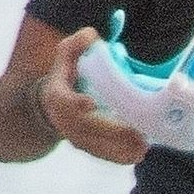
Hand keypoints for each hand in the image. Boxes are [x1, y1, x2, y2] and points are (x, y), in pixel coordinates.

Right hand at [37, 27, 147, 164]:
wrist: (50, 107)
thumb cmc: (64, 76)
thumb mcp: (65, 54)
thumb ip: (77, 43)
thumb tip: (92, 37)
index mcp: (58, 96)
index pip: (65, 101)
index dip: (76, 103)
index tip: (90, 102)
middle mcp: (64, 121)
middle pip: (88, 128)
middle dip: (112, 131)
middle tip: (137, 132)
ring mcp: (75, 137)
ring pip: (97, 146)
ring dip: (120, 148)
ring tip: (143, 146)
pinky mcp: (86, 147)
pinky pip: (103, 155)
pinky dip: (120, 157)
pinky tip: (138, 154)